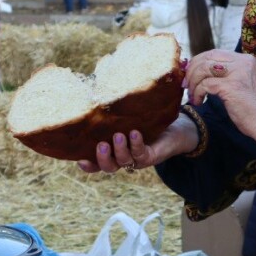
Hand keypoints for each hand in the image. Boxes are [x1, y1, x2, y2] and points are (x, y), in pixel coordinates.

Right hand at [79, 117, 199, 173]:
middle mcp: (122, 158)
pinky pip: (141, 154)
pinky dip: (136, 144)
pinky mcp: (150, 156)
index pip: (96, 163)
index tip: (80, 159)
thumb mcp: (125, 116)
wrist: (174, 127)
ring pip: (124, 162)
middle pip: (108, 167)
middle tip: (101, 145)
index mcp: (112, 151)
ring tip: (119, 135)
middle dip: (102, 158)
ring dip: (120, 150)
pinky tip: (135, 133)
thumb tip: (97, 88)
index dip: (87, 165)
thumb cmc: (144, 119)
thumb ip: (112, 110)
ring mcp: (136, 159)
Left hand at [185, 51, 255, 131]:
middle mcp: (242, 62)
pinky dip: (198, 93)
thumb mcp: (239, 82)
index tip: (189, 74)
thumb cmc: (250, 106)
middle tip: (186, 85)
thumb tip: (197, 71)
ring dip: (193, 83)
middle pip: (207, 58)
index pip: (214, 53)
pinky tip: (199, 102)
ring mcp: (238, 73)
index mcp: (245, 59)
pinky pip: (206, 85)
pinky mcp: (232, 86)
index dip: (197, 62)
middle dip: (192, 71)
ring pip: (203, 69)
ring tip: (192, 95)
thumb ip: (224, 74)